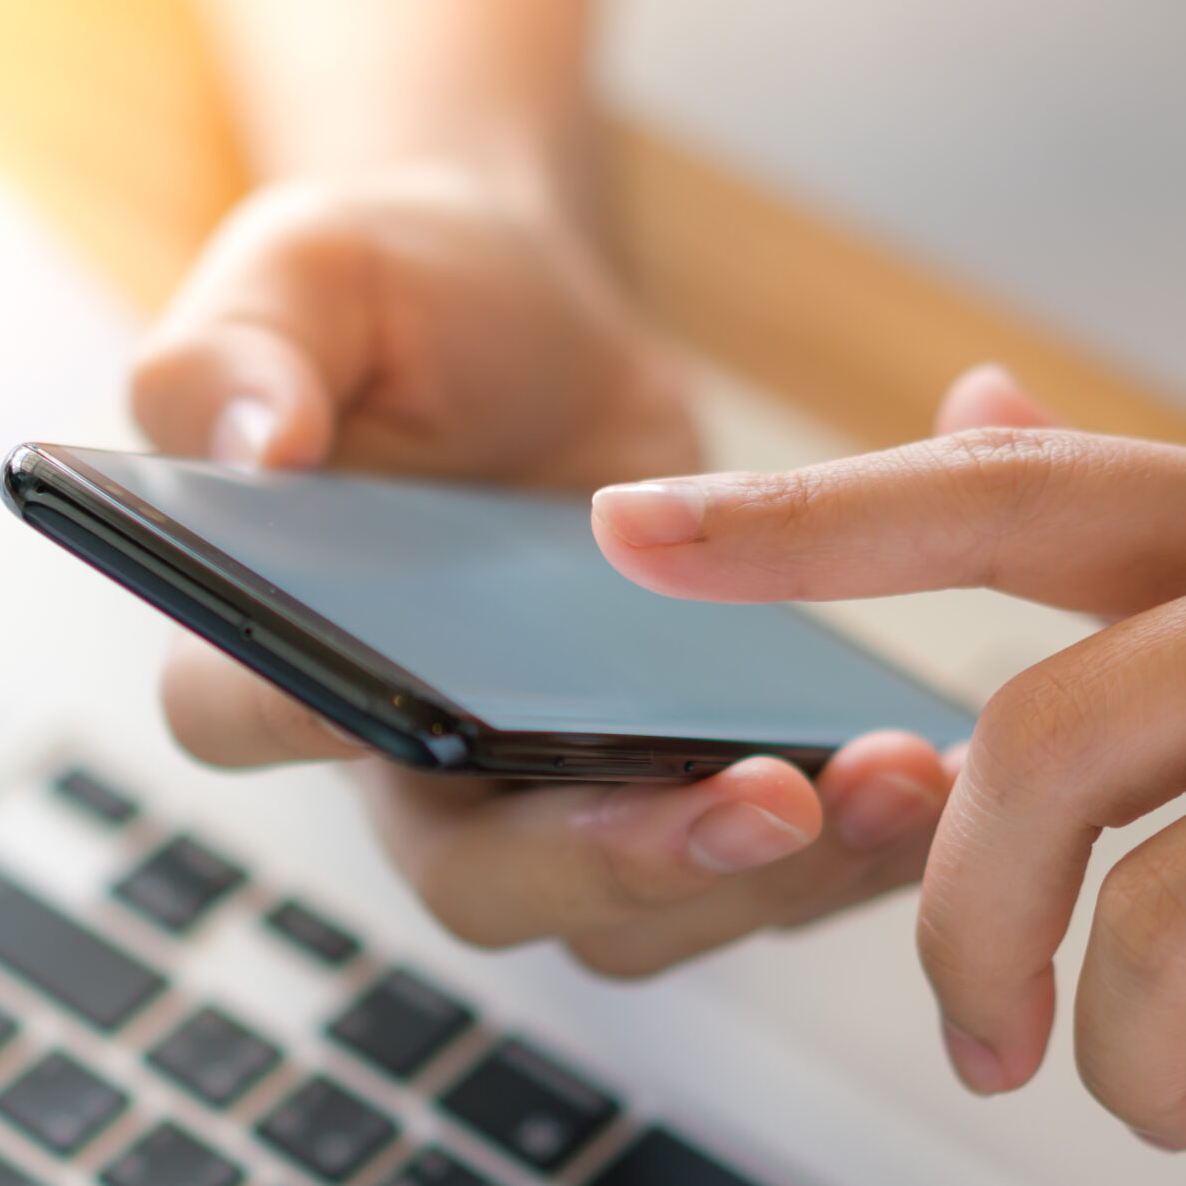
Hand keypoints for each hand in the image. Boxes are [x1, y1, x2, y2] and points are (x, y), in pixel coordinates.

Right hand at [132, 171, 954, 976]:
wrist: (524, 319)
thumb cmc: (395, 296)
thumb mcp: (306, 272)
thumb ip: (246, 347)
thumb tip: (252, 444)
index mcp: (270, 639)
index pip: (247, 714)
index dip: (320, 730)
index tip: (430, 706)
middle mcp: (399, 759)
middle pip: (477, 879)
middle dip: (620, 862)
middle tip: (761, 796)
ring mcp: (539, 790)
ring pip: (631, 914)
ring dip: (769, 874)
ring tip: (901, 775)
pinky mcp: (660, 779)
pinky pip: (746, 867)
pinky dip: (851, 841)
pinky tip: (940, 754)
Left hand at [594, 364, 1185, 1185]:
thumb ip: (1144, 511)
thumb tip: (969, 403)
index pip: (1000, 497)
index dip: (803, 518)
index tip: (629, 531)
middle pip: (1051, 743)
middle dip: (967, 920)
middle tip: (979, 1036)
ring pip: (1185, 911)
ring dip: (1120, 1051)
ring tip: (1141, 1101)